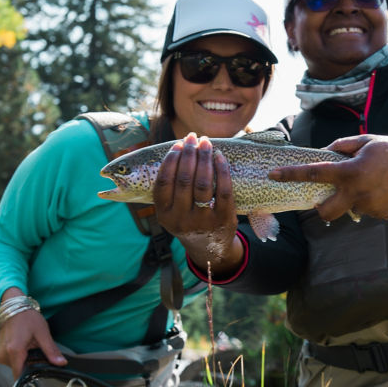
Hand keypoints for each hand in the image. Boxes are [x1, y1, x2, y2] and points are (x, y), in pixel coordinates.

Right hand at [0, 288, 64, 377]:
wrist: (13, 306)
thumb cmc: (27, 317)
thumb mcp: (42, 334)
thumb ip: (51, 351)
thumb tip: (61, 363)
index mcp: (14, 352)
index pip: (21, 376)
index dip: (32, 376)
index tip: (41, 372)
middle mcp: (4, 356)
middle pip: (20, 371)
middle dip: (31, 365)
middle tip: (39, 353)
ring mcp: (0, 354)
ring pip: (16, 366)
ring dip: (26, 360)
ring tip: (32, 346)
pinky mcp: (0, 352)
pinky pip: (12, 361)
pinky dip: (20, 356)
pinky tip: (26, 346)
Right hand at [153, 133, 243, 274]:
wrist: (210, 248)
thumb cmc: (188, 220)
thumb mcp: (172, 211)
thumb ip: (170, 188)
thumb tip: (176, 148)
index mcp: (165, 215)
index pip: (164, 183)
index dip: (170, 160)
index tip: (178, 144)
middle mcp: (182, 219)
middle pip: (184, 180)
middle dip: (189, 154)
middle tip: (193, 137)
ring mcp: (204, 221)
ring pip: (203, 184)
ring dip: (204, 158)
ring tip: (206, 143)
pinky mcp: (224, 219)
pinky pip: (223, 190)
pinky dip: (222, 170)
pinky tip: (219, 157)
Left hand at [269, 135, 387, 221]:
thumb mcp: (367, 141)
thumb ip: (342, 147)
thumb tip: (324, 154)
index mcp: (351, 171)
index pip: (314, 173)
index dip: (290, 175)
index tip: (273, 175)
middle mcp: (357, 192)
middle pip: (325, 211)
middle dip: (320, 207)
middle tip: (326, 196)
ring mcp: (369, 207)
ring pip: (348, 209)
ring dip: (350, 200)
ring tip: (370, 183)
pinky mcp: (381, 215)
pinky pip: (365, 211)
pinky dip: (367, 202)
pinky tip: (382, 190)